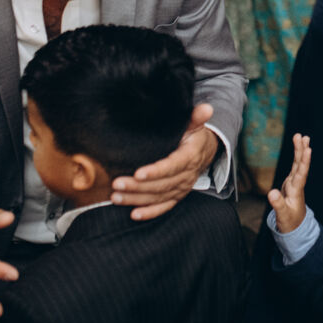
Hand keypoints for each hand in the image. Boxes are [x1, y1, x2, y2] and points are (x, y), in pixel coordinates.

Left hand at [111, 103, 217, 219]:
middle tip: (117, 184)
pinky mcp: (177, 196)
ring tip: (116, 196)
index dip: (156, 171)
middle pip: (162, 184)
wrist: (204, 151)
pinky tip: (134, 214)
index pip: (173, 166)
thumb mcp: (194, 124)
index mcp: (190, 156)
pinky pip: (164, 207)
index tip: (138, 173)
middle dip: (138, 186)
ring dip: (137, 199)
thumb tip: (206, 108)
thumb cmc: (193, 135)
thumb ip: (196, 117)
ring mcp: (182, 188)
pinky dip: (150, 212)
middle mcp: (187, 175)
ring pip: (159, 197)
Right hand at [268, 133, 310, 233]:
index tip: (308, 150)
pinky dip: (296, 158)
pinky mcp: (291, 184)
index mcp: (296, 192)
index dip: (304, 162)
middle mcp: (297, 185)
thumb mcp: (282, 215)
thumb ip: (278, 204)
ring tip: (302, 137)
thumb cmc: (289, 222)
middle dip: (301, 151)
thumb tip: (271, 192)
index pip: (301, 175)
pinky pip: (295, 167)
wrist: (295, 228)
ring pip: (297, 165)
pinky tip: (299, 148)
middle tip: (303, 136)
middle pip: (300, 166)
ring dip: (300, 151)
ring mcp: (294, 184)